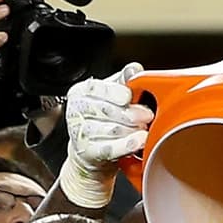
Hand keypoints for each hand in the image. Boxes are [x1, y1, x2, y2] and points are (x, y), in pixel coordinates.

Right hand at [59, 64, 153, 208]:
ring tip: (144, 129)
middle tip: (146, 115)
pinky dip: (127, 145)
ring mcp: (80, 133)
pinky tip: (139, 142)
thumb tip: (135, 69)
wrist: (91, 152)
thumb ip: (123, 80)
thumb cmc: (102, 119)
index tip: (130, 96)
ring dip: (131, 130)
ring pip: (110, 129)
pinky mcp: (87, 153)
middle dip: (130, 113)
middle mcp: (76, 111)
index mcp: (80, 92)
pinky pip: (110, 148)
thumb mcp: (110, 95)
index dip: (115, 92)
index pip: (96, 89)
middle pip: (106, 110)